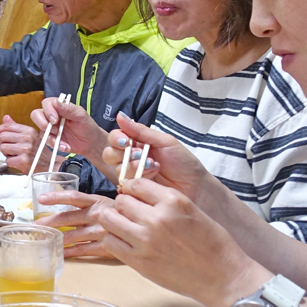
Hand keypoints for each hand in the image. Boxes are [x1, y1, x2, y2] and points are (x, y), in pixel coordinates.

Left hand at [0, 116, 38, 172]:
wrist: (50, 165)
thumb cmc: (38, 152)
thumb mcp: (30, 136)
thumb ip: (16, 127)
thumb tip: (6, 118)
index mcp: (28, 130)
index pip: (7, 126)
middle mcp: (27, 138)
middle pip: (2, 137)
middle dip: (4, 144)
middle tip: (12, 148)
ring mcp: (25, 149)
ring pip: (3, 148)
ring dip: (7, 154)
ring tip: (16, 155)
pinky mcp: (23, 160)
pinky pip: (7, 160)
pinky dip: (11, 162)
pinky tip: (19, 161)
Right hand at [30, 98, 105, 159]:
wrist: (91, 143)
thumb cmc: (87, 126)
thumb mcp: (80, 115)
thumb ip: (68, 108)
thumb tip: (56, 102)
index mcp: (59, 107)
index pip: (46, 104)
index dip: (48, 111)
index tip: (55, 119)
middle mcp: (52, 116)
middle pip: (36, 115)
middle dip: (42, 123)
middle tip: (54, 130)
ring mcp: (50, 128)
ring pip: (40, 130)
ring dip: (50, 137)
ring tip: (63, 140)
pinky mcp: (51, 139)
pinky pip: (47, 142)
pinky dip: (56, 145)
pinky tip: (66, 146)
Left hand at [37, 191, 114, 258]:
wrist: (144, 228)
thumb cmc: (121, 214)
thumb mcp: (106, 203)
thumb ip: (88, 204)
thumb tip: (63, 203)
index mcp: (96, 202)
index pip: (73, 197)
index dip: (57, 197)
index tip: (42, 199)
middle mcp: (97, 215)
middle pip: (68, 218)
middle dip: (49, 222)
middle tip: (35, 226)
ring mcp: (101, 232)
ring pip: (73, 236)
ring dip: (57, 239)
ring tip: (43, 240)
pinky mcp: (105, 247)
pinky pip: (83, 250)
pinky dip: (70, 252)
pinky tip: (59, 253)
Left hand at [99, 175, 266, 306]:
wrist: (224, 277)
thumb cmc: (213, 245)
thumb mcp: (192, 210)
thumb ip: (164, 202)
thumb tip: (137, 196)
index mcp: (173, 201)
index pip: (135, 183)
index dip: (132, 190)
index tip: (134, 197)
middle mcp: (157, 218)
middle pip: (120, 200)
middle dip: (123, 205)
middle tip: (129, 214)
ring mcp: (146, 240)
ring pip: (109, 219)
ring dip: (114, 221)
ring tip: (124, 227)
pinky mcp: (139, 261)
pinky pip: (110, 242)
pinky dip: (113, 240)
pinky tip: (125, 242)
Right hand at [100, 113, 225, 213]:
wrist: (196, 186)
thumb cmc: (184, 163)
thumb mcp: (165, 142)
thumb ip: (141, 131)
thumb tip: (120, 115)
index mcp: (137, 144)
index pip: (115, 138)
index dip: (117, 139)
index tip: (126, 141)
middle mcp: (131, 159)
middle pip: (110, 154)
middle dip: (123, 154)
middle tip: (140, 155)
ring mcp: (132, 175)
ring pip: (117, 169)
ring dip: (133, 166)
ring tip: (153, 166)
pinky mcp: (134, 191)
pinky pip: (124, 185)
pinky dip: (137, 180)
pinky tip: (152, 177)